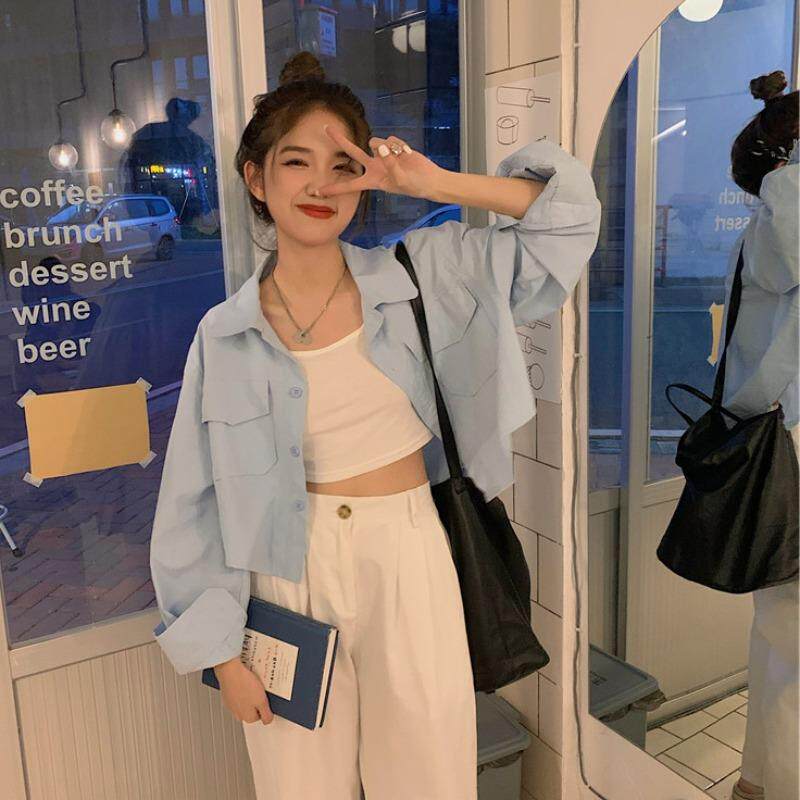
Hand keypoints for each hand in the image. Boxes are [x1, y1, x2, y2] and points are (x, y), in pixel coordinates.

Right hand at [214, 658, 273, 724]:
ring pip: (245, 700)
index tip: (267, 699)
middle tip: (260, 690)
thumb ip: (266, 714)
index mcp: (247, 717)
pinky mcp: (227, 694)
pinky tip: (244, 680)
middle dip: (257, 700)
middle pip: (253, 709)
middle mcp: (237, 713)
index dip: (266, 707)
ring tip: (252, 683)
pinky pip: (238, 693)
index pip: (261, 717)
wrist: (230, 670)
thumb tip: (268, 721)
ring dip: (250, 694)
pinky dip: (242, 688)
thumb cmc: (244, 684)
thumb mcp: (262, 701)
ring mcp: (231, 704)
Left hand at [314, 125, 442, 199]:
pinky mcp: (393, 147)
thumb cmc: (414, 185)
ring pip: (376, 142)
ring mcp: (382, 155)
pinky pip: (391, 139)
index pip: (349, 185)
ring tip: (402, 157)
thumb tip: (382, 149)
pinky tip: (407, 153)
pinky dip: (399, 145)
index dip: (334, 188)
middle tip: (326, 128)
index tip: (318, 191)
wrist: (428, 179)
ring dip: (387, 147)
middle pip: (353, 151)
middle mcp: (374, 166)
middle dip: (340, 140)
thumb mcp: (401, 180)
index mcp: (372, 181)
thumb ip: (390, 165)